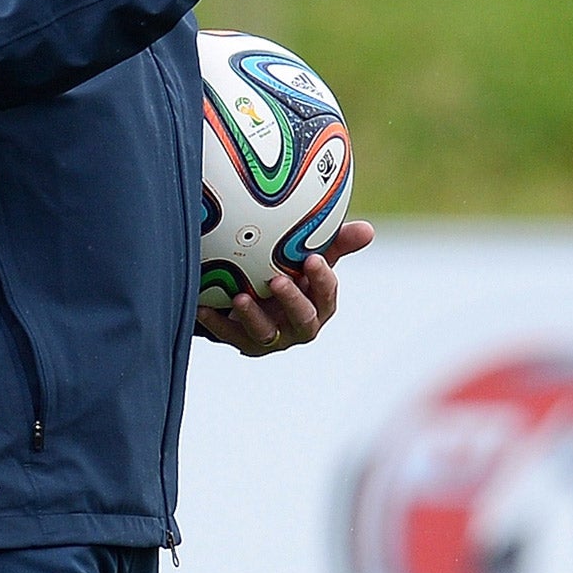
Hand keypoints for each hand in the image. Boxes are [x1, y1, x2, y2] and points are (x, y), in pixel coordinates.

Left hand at [196, 220, 373, 356]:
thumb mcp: (312, 255)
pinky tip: (204, 306)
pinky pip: (229, 336)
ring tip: (240, 296)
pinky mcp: (243, 342)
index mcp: (319, 305)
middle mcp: (298, 326)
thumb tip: (368, 230)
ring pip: (264, 334)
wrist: (255, 291)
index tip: (312, 259)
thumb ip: (337, 243)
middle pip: (301, 320)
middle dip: (291, 301)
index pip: (327, 297)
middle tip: (277, 280)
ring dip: (253, 316)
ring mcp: (271, 338)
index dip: (322, 281)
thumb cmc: (290, 269)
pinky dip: (216, 323)